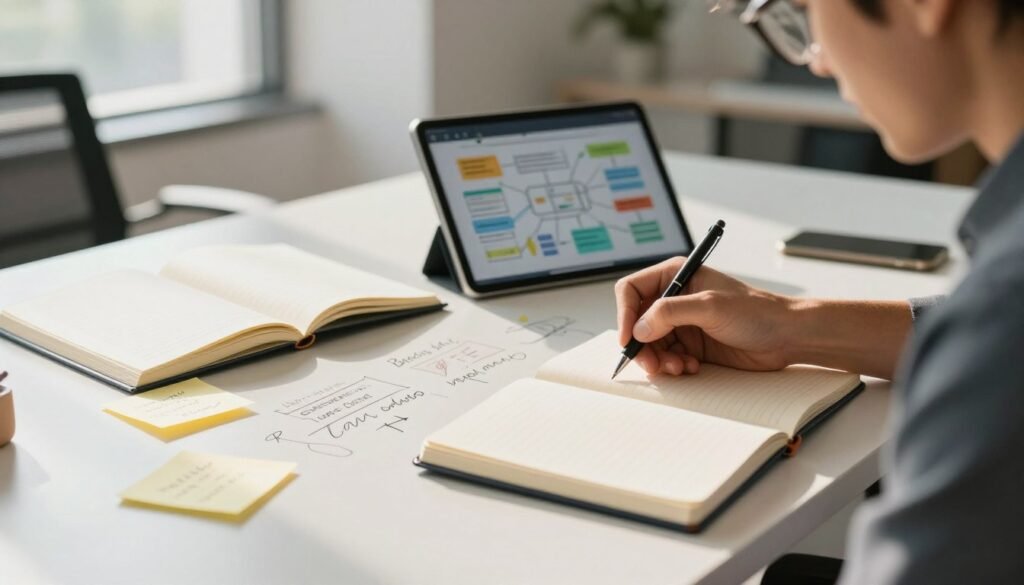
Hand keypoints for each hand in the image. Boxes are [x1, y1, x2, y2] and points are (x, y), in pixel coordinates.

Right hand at [614, 257, 794, 375]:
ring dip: (658, 360)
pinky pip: (666, 358)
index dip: (624, 314)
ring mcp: (682, 323)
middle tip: (652, 364)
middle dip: (641, 345)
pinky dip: (672, 366)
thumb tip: (639, 328)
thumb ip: (670, 313)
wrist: (786, 337)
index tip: (628, 338)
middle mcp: (675, 299)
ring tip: (678, 367)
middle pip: (636, 322)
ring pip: (650, 344)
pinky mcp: (691, 345)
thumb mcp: (710, 306)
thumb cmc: (757, 312)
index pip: (632, 291)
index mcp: (676, 276)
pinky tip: (691, 367)